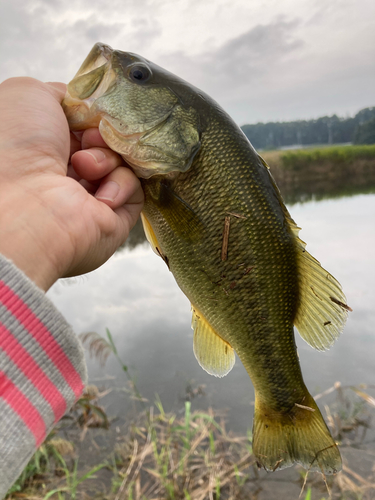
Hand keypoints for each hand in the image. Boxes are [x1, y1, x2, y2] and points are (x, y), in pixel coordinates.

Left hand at [0, 77, 143, 290]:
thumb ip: (66, 93)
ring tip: (85, 168)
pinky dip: (121, 185)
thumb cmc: (16, 146)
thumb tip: (90, 107)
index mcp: (47, 146)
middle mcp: (67, 172)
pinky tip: (100, 196)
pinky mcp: (113, 218)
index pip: (88, 124)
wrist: (25, 204)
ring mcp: (90, 197)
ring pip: (124, 163)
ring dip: (108, 159)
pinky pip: (135, 190)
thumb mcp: (30, 94)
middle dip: (104, 136)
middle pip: (109, 142)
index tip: (89, 116)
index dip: (94, 116)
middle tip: (89, 140)